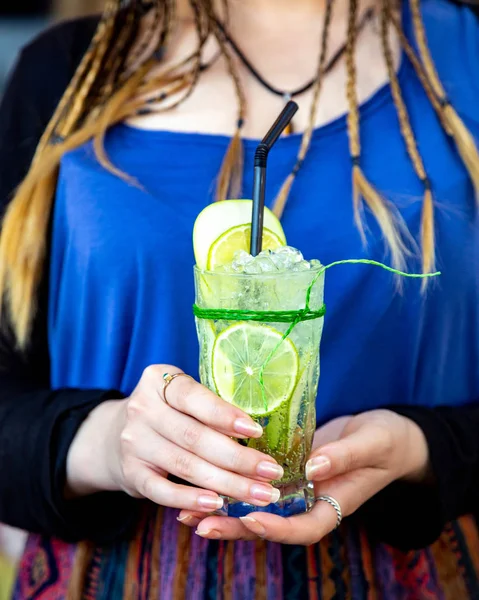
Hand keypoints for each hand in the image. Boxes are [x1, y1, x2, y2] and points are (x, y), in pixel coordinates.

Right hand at [66, 365, 283, 513]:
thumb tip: (257, 430)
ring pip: (185, 465)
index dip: (225, 415)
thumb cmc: (166, 411)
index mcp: (157, 381)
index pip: (193, 397)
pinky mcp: (131, 474)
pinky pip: (163, 491)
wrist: (114, 435)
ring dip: (227, 483)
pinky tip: (218, 505)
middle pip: (195, 437)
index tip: (257, 431)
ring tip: (259, 493)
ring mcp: (134, 443)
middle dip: (238, 458)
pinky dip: (191, 499)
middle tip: (271, 472)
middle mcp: (142, 409)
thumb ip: (209, 405)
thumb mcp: (181, 395)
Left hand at [177, 409, 429, 542]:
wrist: (386, 434)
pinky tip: (204, 480)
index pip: (305, 528)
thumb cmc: (386, 441)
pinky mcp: (286, 469)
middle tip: (200, 525)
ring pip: (257, 506)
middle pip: (271, 524)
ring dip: (225, 510)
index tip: (253, 520)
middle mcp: (310, 502)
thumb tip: (313, 468)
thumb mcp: (373, 444)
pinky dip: (233, 483)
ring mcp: (296, 488)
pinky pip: (257, 482)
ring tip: (188, 512)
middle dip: (235, 527)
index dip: (278, 529)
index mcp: (334, 504)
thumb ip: (345, 456)